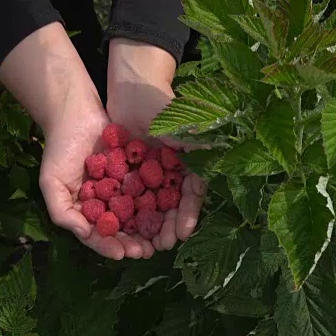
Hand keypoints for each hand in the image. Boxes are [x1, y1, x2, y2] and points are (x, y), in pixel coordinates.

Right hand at [0, 23, 153, 259]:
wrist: (76, 111)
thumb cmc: (59, 148)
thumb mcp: (51, 182)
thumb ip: (62, 212)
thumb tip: (84, 234)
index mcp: (87, 211)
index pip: (100, 235)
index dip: (111, 246)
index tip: (123, 254)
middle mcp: (108, 202)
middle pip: (124, 229)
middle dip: (136, 242)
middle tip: (149, 251)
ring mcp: (125, 187)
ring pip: (141, 213)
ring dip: (152, 226)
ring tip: (163, 237)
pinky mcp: (140, 170)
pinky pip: (153, 188)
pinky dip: (162, 199)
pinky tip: (172, 208)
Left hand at [107, 38, 206, 250]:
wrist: (132, 89)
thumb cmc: (163, 106)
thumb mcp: (186, 126)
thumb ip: (201, 147)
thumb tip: (215, 169)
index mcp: (190, 166)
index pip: (192, 196)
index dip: (188, 216)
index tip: (182, 233)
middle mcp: (172, 175)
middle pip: (171, 208)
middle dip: (167, 228)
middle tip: (161, 246)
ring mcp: (150, 176)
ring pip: (150, 207)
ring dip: (147, 228)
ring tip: (142, 245)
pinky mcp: (129, 173)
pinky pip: (128, 198)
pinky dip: (126, 214)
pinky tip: (120, 228)